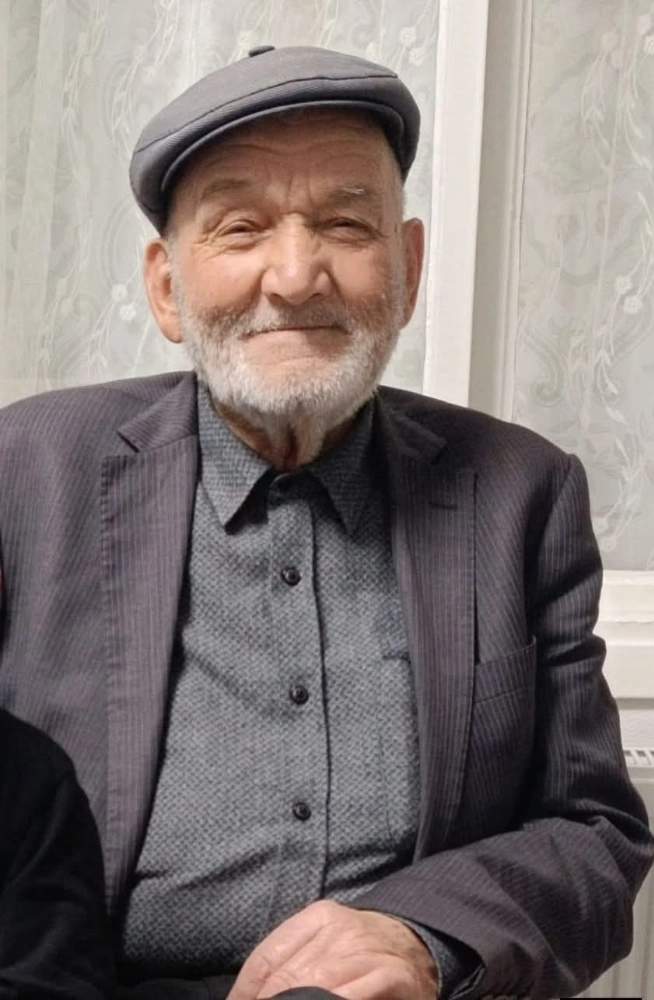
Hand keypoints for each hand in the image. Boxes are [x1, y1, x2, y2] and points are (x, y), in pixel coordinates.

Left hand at [226, 899, 439, 999]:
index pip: (267, 957)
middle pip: (288, 975)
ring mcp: (366, 951)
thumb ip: (292, 964)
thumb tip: (248, 996)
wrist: (419, 943)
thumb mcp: (325, 945)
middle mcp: (340, 929)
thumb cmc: (361, 952)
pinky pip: (351, 994)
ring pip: (316, 985)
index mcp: (318, 918)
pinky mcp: (390, 975)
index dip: (246, 991)